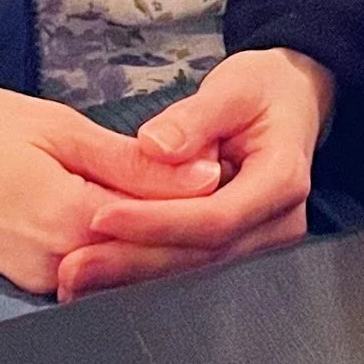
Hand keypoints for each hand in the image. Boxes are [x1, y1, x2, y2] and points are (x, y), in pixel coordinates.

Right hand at [0, 67, 222, 299]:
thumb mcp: (48, 125)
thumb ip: (127, 161)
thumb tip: (202, 177)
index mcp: (68, 221)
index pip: (169, 232)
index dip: (212, 210)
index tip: (245, 180)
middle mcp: (54, 267)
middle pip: (148, 263)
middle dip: (194, 234)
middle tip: (229, 191)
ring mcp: (32, 280)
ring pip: (117, 270)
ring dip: (156, 242)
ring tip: (189, 198)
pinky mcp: (14, 278)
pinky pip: (82, 270)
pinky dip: (114, 247)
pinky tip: (132, 215)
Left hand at [55, 49, 333, 301]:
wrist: (291, 102)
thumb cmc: (263, 90)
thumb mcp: (233, 87)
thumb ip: (196, 118)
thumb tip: (155, 147)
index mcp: (282, 180)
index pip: (216, 217)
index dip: (158, 222)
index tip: (102, 215)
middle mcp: (278, 223)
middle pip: (201, 255)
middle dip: (133, 261)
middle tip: (73, 266)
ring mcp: (260, 241)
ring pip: (193, 268)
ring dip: (132, 274)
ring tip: (74, 276)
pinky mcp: (237, 246)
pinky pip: (190, 261)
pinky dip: (144, 266)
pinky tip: (101, 270)